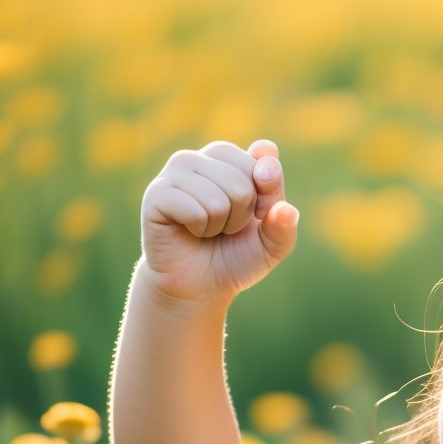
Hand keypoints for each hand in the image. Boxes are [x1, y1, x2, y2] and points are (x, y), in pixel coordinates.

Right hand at [139, 137, 297, 306]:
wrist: (198, 287)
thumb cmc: (235, 257)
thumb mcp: (272, 244)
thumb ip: (284, 224)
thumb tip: (286, 209)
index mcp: (228, 157)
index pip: (262, 165)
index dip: (263, 202)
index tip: (250, 216)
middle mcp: (199, 157)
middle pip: (241, 182)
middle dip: (240, 216)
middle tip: (223, 227)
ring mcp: (175, 172)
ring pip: (217, 198)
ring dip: (218, 225)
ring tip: (206, 230)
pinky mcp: (156, 193)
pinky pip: (193, 209)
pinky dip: (198, 229)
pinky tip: (188, 231)